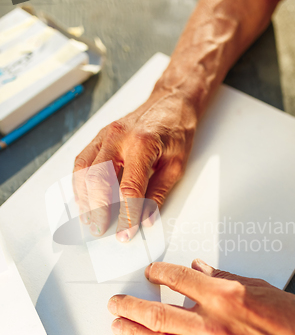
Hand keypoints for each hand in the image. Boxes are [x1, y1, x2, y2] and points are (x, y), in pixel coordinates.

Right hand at [73, 87, 196, 239]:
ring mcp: (105, 134)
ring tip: (89, 220)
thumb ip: (158, 193)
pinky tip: (83, 199)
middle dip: (98, 210)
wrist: (170, 101)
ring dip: (84, 199)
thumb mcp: (176, 164)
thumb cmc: (176, 129)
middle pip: (99, 179)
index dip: (126, 214)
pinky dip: (80, 184)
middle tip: (101, 230)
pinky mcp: (99, 136)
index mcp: (143, 144)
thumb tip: (145, 218)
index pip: (130, 188)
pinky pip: (82, 162)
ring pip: (84, 171)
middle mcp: (119, 137)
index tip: (126, 233)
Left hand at [108, 260, 294, 334]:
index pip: (178, 278)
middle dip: (131, 305)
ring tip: (117, 326)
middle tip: (116, 302)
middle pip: (158, 313)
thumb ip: (223, 277)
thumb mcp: (258, 287)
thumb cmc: (293, 319)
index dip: (158, 273)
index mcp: (224, 296)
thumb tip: (198, 267)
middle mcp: (213, 324)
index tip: (150, 273)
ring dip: (134, 334)